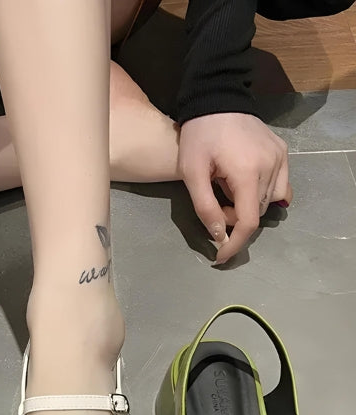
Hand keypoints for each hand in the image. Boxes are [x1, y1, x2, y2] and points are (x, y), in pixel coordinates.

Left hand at [179, 113, 291, 264]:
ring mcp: (280, 157)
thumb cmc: (198, 136)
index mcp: (247, 172)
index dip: (235, 244)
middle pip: (257, 212)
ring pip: (269, 201)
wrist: (215, 99)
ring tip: (226, 191)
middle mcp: (271, 165)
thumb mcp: (192, 173)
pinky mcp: (282, 151)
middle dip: (235, 218)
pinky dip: (262, 193)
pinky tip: (244, 187)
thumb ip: (205, 207)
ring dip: (247, 206)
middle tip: (215, 204)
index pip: (248, 221)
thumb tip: (219, 235)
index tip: (221, 256)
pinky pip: (279, 184)